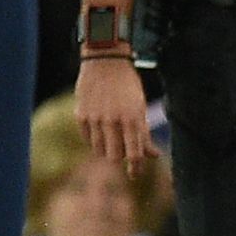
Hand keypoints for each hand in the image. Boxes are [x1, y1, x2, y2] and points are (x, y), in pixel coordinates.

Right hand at [76, 52, 152, 172]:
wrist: (105, 61)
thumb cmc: (127, 85)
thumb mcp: (140, 107)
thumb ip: (144, 133)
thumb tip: (153, 155)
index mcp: (132, 118)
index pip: (134, 154)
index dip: (135, 168)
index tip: (135, 175)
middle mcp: (113, 120)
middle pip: (114, 157)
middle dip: (120, 159)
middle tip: (123, 152)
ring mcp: (95, 118)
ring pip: (99, 151)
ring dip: (107, 150)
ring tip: (111, 138)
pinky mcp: (81, 115)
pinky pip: (87, 139)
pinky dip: (94, 139)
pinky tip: (100, 130)